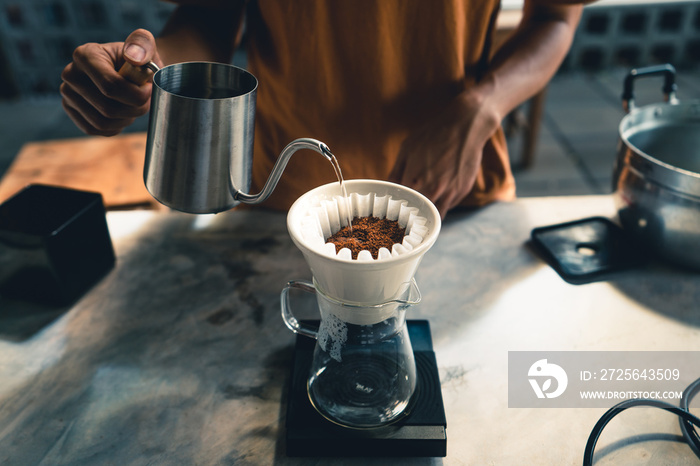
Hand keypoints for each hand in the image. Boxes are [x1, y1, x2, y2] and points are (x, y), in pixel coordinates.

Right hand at [60, 29, 161, 135]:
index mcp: (85, 55)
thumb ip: (142, 44)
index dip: (137, 96)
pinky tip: (123, 113)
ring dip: (126, 119)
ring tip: (133, 105)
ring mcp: (68, 94)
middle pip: (107, 108)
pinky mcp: (72, 111)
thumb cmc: (139, 58)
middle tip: (145, 99)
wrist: (132, 70)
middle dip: (134, 109)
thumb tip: (133, 57)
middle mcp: (70, 75)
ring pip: (102, 122)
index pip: (111, 87)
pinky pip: (96, 129)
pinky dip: (115, 126)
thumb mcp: (145, 45)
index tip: (149, 89)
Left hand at [388, 89, 500, 217]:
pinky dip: (442, 204)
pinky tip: (439, 194)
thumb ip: (395, 172)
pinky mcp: (462, 192)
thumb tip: (387, 189)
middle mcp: (431, 190)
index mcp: (413, 180)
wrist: (465, 127)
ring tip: (424, 207)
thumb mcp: (407, 148)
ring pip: (435, 214)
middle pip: (418, 213)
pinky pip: (448, 206)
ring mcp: (449, 193)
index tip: (396, 206)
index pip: (400, 204)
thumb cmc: (433, 135)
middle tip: (409, 209)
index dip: (398, 206)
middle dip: (413, 213)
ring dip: (428, 213)